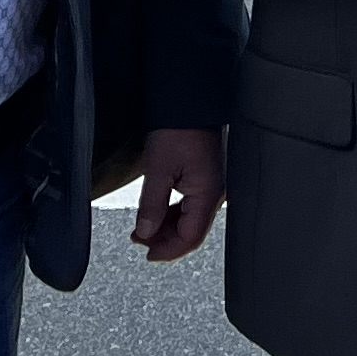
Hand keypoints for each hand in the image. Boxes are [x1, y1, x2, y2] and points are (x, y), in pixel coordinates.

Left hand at [132, 127, 223, 262]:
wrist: (191, 100)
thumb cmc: (180, 127)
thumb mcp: (158, 168)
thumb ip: (152, 206)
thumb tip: (145, 233)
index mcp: (209, 194)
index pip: (190, 238)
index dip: (167, 251)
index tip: (148, 255)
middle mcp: (216, 193)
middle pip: (192, 232)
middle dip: (164, 240)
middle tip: (139, 240)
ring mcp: (214, 186)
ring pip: (192, 220)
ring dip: (168, 228)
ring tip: (143, 228)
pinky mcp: (209, 178)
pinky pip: (193, 205)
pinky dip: (174, 214)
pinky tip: (158, 213)